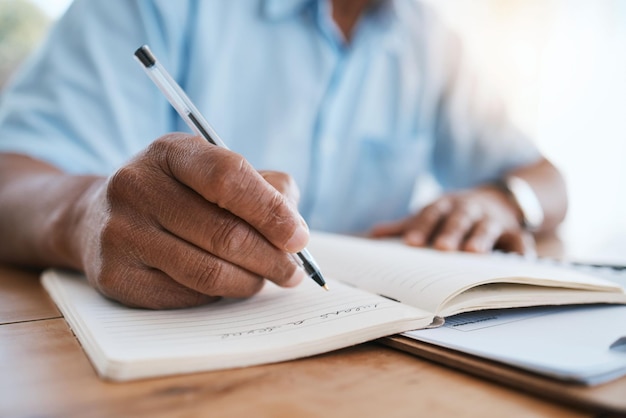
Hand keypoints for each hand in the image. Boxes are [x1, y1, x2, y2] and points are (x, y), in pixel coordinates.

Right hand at [75, 133, 308, 308]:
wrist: (99, 220)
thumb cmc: (176, 195)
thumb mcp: (212, 172)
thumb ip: (262, 188)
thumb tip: (295, 228)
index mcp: (169, 152)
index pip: (228, 176)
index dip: (271, 210)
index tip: (299, 237)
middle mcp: (136, 186)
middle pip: (224, 233)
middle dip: (272, 258)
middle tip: (293, 271)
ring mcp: (120, 232)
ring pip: (208, 271)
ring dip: (250, 281)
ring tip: (264, 278)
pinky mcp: (114, 275)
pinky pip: (186, 296)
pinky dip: (218, 294)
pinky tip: (225, 284)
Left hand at [369, 186, 534, 254]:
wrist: (496, 198)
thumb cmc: (453, 213)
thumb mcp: (430, 214)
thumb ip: (404, 226)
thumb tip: (371, 236)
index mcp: (444, 206)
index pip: (430, 214)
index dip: (420, 228)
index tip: (410, 244)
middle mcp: (467, 209)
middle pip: (458, 219)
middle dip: (450, 232)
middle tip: (441, 249)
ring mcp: (491, 219)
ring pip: (487, 227)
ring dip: (481, 238)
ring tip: (475, 253)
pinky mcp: (513, 230)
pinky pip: (519, 239)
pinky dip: (520, 250)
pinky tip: (519, 261)